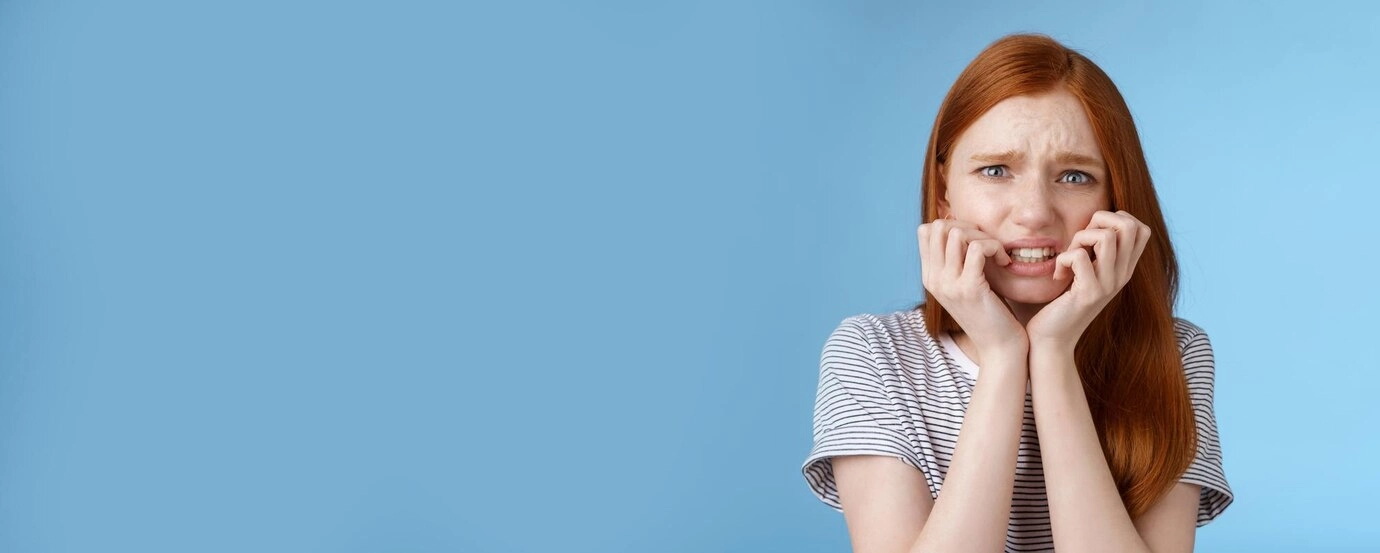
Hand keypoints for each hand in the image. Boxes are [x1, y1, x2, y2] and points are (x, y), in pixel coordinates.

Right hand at [918, 218, 1028, 359]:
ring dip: (983, 236)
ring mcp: (949, 284)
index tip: (974, 239)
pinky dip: (995, 247)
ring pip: (956, 233)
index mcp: (929, 277)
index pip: (925, 231)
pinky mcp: (969, 289)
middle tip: (987, 243)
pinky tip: (1004, 261)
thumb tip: (959, 228)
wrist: (998, 347)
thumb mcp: (964, 284)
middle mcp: (933, 279)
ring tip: (996, 253)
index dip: (952, 225)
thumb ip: (956, 261)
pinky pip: (977, 248)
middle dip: (968, 226)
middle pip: (938, 226)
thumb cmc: (988, 313)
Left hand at [1026, 210, 1151, 351]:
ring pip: (1105, 236)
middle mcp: (1122, 275)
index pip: (1141, 228)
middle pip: (1129, 225)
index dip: (1116, 218)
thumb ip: (1094, 251)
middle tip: (1080, 241)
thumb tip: (1094, 220)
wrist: (1053, 340)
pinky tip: (1058, 275)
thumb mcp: (1085, 272)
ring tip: (1067, 258)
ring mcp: (1108, 285)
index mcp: (1124, 269)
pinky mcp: (1089, 293)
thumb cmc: (1061, 302)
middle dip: (1099, 220)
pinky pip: (1078, 256)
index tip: (1092, 234)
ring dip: (1079, 239)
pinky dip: (1062, 259)